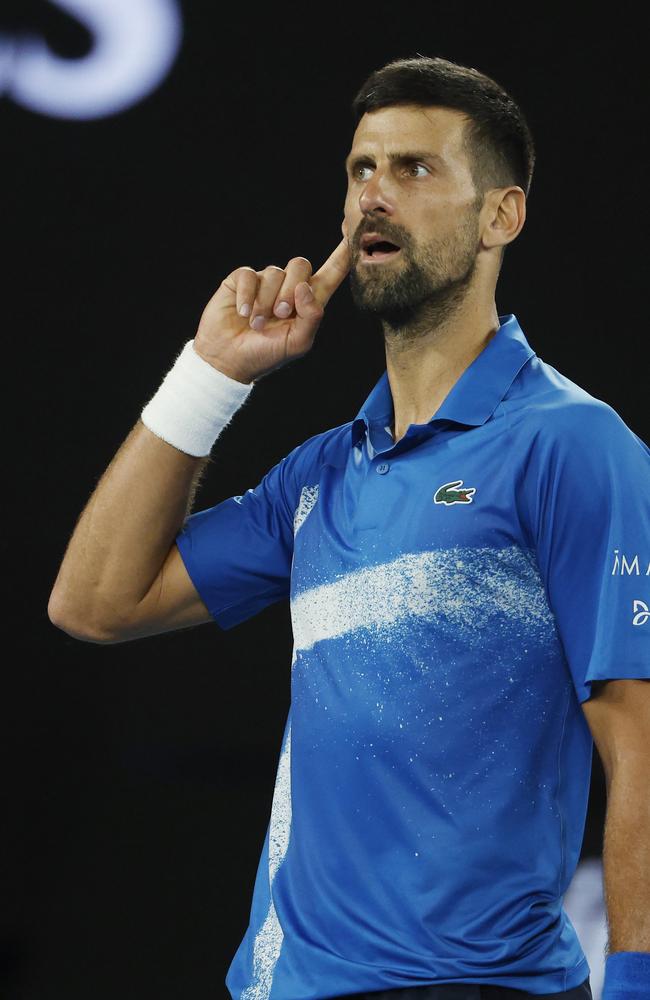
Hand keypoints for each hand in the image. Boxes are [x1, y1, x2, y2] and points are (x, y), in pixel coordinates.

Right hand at [193, 238, 349, 383]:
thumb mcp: (297, 343)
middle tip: (279, 315)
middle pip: (301, 265)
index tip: (351, 228)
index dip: (343, 252)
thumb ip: (311, 316)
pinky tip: (243, 314)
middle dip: (291, 291)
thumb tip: (305, 287)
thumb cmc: (266, 354)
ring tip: (257, 324)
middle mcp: (288, 287)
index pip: (332, 272)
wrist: (229, 359)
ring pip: (274, 273)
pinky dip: (248, 297)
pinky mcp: (242, 280)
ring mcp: (265, 282)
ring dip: (265, 302)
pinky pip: (249, 275)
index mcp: (308, 302)